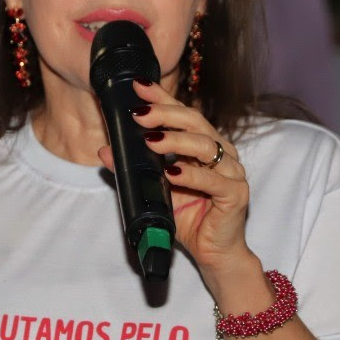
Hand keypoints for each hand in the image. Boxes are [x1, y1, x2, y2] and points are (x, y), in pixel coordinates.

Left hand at [98, 79, 252, 272]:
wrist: (212, 253)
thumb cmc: (188, 218)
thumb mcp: (155, 190)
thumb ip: (133, 169)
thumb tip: (104, 151)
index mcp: (204, 146)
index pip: (182, 115)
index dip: (162, 98)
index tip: (138, 86)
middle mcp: (221, 153)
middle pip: (195, 123)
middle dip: (166, 114)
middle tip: (140, 114)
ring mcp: (232, 172)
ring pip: (206, 145)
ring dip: (176, 140)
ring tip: (150, 140)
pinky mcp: (236, 194)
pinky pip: (213, 179)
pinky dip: (191, 174)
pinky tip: (172, 171)